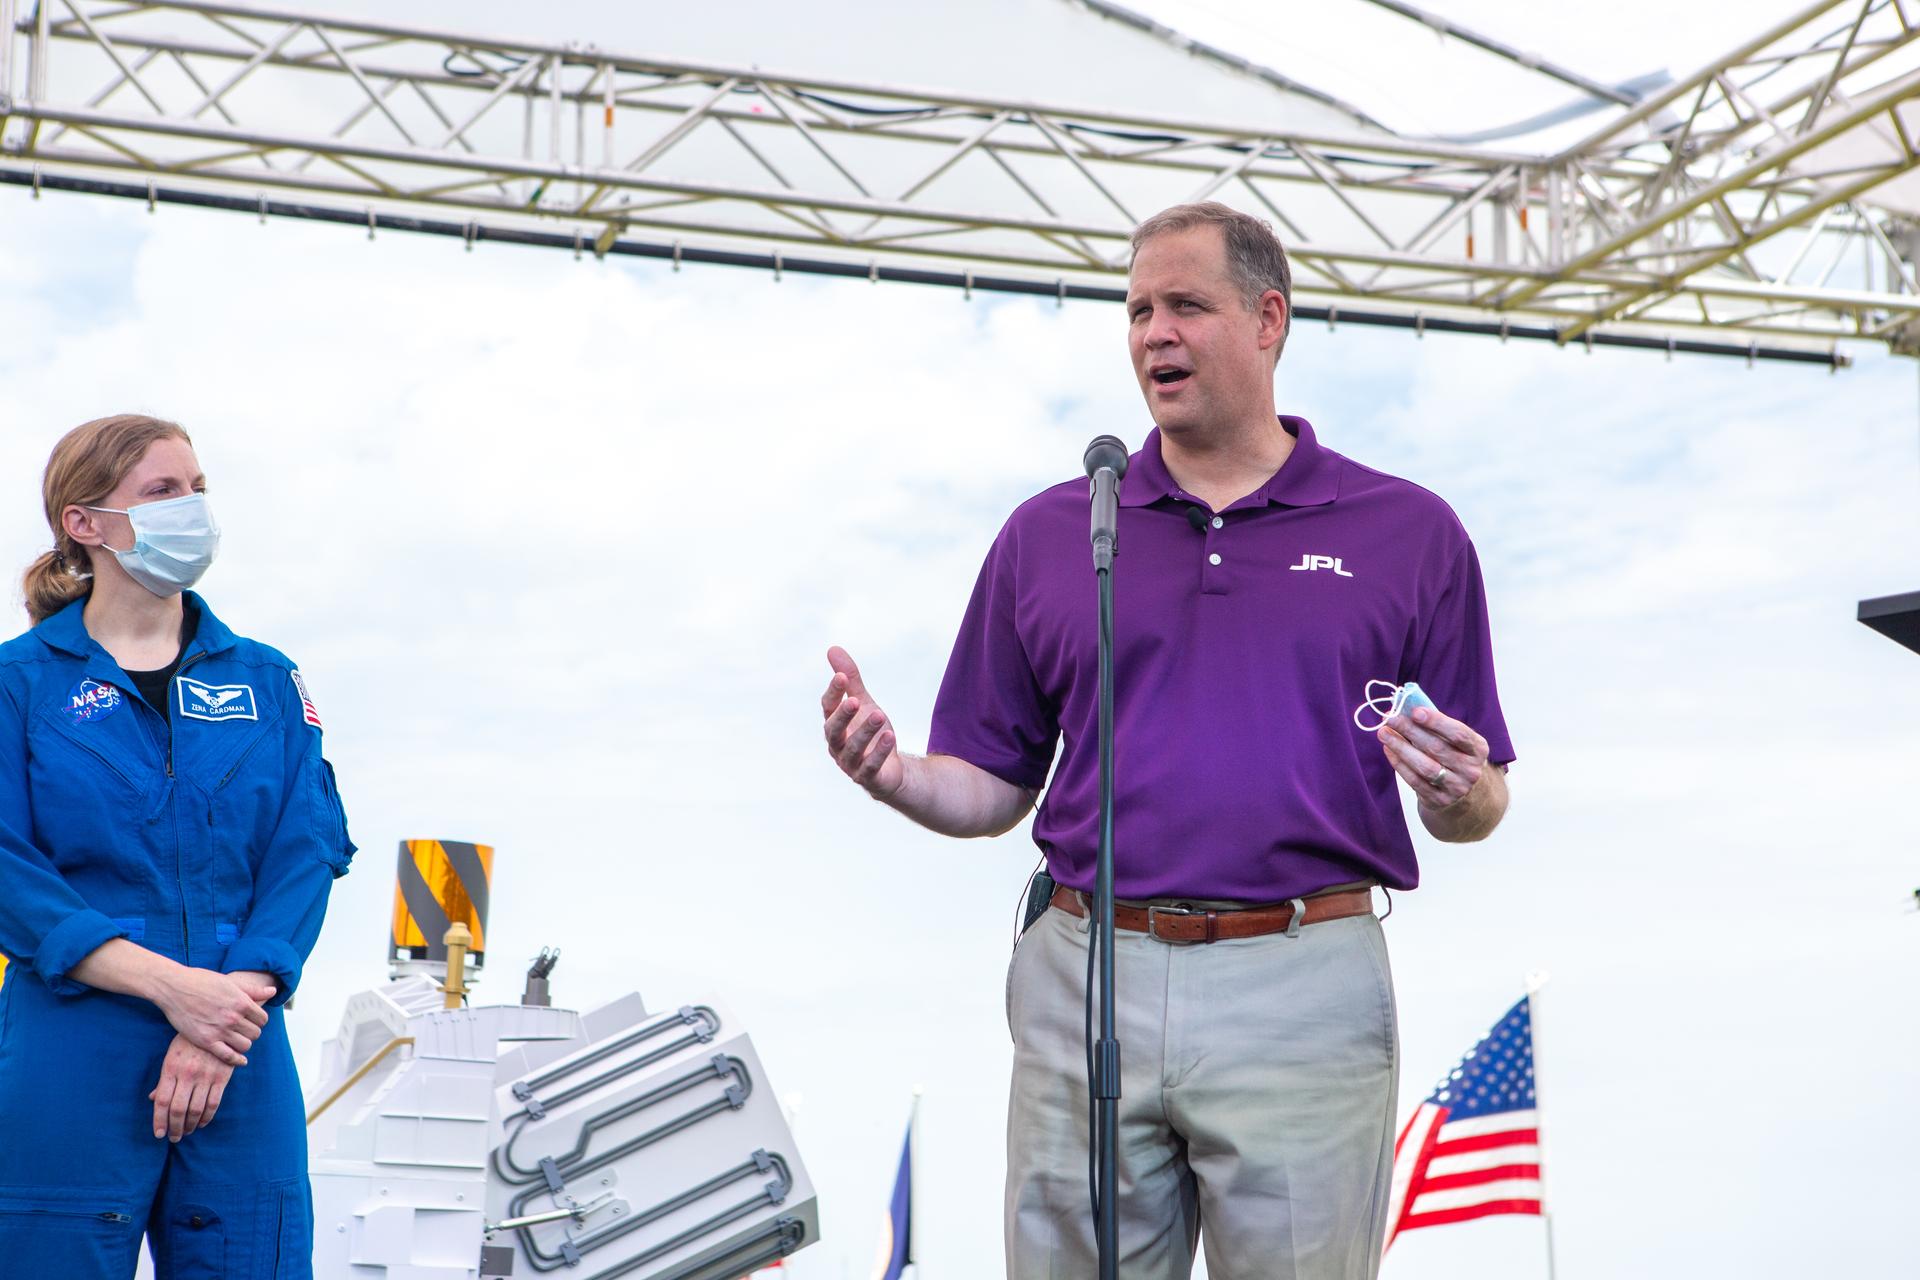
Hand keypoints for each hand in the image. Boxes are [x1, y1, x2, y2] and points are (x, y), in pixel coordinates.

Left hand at [149, 1033, 232, 1140]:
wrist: (217, 1023)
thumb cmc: (189, 1042)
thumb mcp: (171, 1056)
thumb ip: (163, 1079)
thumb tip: (152, 1099)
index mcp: (171, 1068)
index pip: (161, 1101)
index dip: (159, 1120)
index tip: (159, 1134)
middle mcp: (187, 1074)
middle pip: (178, 1109)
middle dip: (175, 1127)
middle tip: (174, 1137)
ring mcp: (206, 1076)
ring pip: (196, 1109)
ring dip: (190, 1125)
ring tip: (187, 1132)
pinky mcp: (222, 1077)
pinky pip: (213, 1103)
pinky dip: (207, 1117)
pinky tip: (202, 1122)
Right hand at [151, 965, 272, 1065]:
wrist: (174, 987)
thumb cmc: (202, 981)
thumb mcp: (230, 983)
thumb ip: (253, 990)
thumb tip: (273, 991)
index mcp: (242, 1002)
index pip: (263, 1019)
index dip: (259, 1020)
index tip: (252, 1021)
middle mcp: (233, 1017)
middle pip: (255, 1033)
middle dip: (252, 1032)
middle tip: (244, 1031)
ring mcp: (220, 1030)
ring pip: (245, 1045)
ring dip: (244, 1044)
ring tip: (238, 1040)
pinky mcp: (206, 1041)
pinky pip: (228, 1056)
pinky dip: (236, 1060)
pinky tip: (240, 1060)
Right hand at [821, 646, 903, 798]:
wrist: (890, 767)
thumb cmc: (871, 732)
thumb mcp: (863, 702)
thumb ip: (850, 679)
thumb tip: (832, 649)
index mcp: (834, 724)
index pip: (828, 707)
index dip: (833, 692)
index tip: (841, 676)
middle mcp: (837, 745)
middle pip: (834, 730)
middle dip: (843, 715)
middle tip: (853, 699)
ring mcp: (850, 764)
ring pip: (853, 749)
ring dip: (865, 731)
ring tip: (879, 715)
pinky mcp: (868, 777)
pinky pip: (871, 766)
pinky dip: (878, 752)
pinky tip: (889, 736)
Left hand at [1379, 705, 1489, 810]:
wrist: (1466, 795)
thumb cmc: (1455, 757)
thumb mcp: (1456, 741)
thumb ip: (1437, 725)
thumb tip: (1407, 707)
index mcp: (1478, 749)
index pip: (1458, 734)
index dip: (1436, 722)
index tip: (1415, 711)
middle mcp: (1470, 770)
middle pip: (1437, 748)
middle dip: (1410, 730)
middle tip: (1391, 718)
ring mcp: (1456, 788)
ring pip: (1424, 766)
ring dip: (1401, 747)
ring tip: (1384, 733)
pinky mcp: (1439, 800)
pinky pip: (1415, 781)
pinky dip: (1399, 764)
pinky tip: (1389, 750)